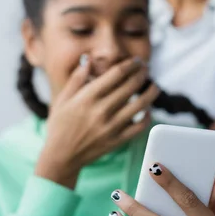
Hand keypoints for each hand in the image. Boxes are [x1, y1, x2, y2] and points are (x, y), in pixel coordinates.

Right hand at [35, 56, 159, 187]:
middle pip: (130, 86)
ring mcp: (111, 127)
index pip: (116, 74)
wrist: (60, 156)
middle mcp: (101, 110)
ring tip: (155, 86)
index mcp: (87, 97)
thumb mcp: (63, 99)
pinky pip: (139, 127)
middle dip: (142, 74)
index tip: (137, 61)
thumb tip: (88, 59)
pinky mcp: (117, 141)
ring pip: (140, 105)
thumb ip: (76, 78)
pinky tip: (148, 110)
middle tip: (146, 69)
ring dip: (151, 93)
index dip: (130, 64)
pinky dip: (147, 117)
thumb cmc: (60, 125)